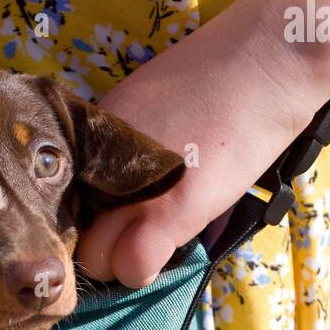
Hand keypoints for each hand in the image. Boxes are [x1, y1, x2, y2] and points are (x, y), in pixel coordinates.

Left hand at [77, 10, 319, 287]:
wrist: (265, 58)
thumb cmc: (214, 75)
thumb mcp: (141, 101)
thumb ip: (115, 143)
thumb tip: (106, 182)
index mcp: (90, 134)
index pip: (64, 197)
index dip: (87, 213)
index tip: (108, 213)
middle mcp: (100, 163)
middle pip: (74, 233)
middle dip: (98, 242)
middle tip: (129, 233)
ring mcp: (131, 191)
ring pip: (98, 260)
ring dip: (120, 261)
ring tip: (150, 240)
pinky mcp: (168, 213)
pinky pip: (133, 267)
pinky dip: (143, 270)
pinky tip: (163, 250)